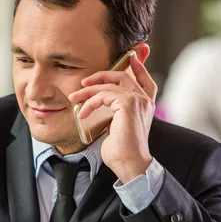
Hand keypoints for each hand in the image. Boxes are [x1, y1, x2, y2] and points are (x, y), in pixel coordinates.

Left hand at [69, 54, 156, 182]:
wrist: (130, 164)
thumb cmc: (122, 152)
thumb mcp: (117, 128)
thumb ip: (115, 115)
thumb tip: (101, 109)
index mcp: (145, 106)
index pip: (145, 81)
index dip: (139, 67)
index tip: (131, 57)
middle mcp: (144, 101)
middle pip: (124, 77)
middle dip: (102, 75)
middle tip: (84, 82)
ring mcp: (137, 101)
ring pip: (109, 85)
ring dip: (88, 91)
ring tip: (74, 98)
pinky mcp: (127, 104)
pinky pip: (104, 95)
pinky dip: (90, 102)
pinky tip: (82, 112)